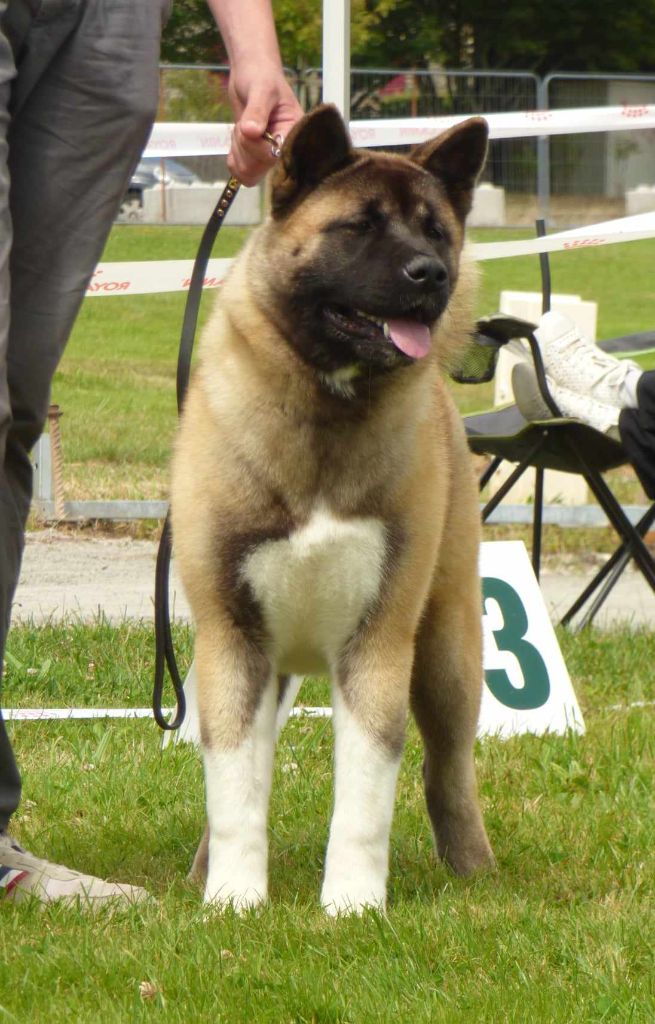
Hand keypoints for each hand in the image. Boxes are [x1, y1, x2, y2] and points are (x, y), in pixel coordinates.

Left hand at [227, 61, 302, 185]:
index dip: (257, 147)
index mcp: (294, 133)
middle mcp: (285, 149)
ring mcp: (270, 156)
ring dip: (238, 150)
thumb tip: (251, 132)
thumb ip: (257, 109)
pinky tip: (238, 139)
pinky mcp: (256, 159)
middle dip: (244, 145)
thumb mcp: (261, 88)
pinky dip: (234, 158)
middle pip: (260, 169)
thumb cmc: (261, 76)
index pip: (276, 156)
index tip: (249, 127)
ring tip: (244, 127)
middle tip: (246, 122)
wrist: (251, 75)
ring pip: (249, 173)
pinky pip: (242, 174)